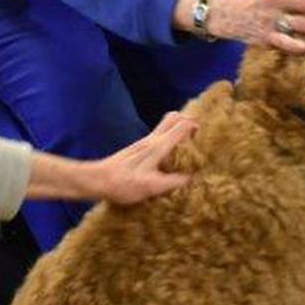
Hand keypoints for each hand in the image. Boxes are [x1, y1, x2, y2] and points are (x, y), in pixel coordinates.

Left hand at [25, 111, 195, 204]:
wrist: (97, 180)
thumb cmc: (124, 183)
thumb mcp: (152, 187)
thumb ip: (174, 181)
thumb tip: (193, 178)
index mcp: (158, 146)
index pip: (182, 124)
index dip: (197, 126)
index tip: (207, 138)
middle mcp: (152, 140)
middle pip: (174, 117)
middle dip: (188, 121)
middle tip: (199, 137)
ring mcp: (143, 143)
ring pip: (165, 126)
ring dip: (178, 130)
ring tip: (189, 147)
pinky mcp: (137, 150)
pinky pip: (158, 137)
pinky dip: (169, 140)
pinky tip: (170, 156)